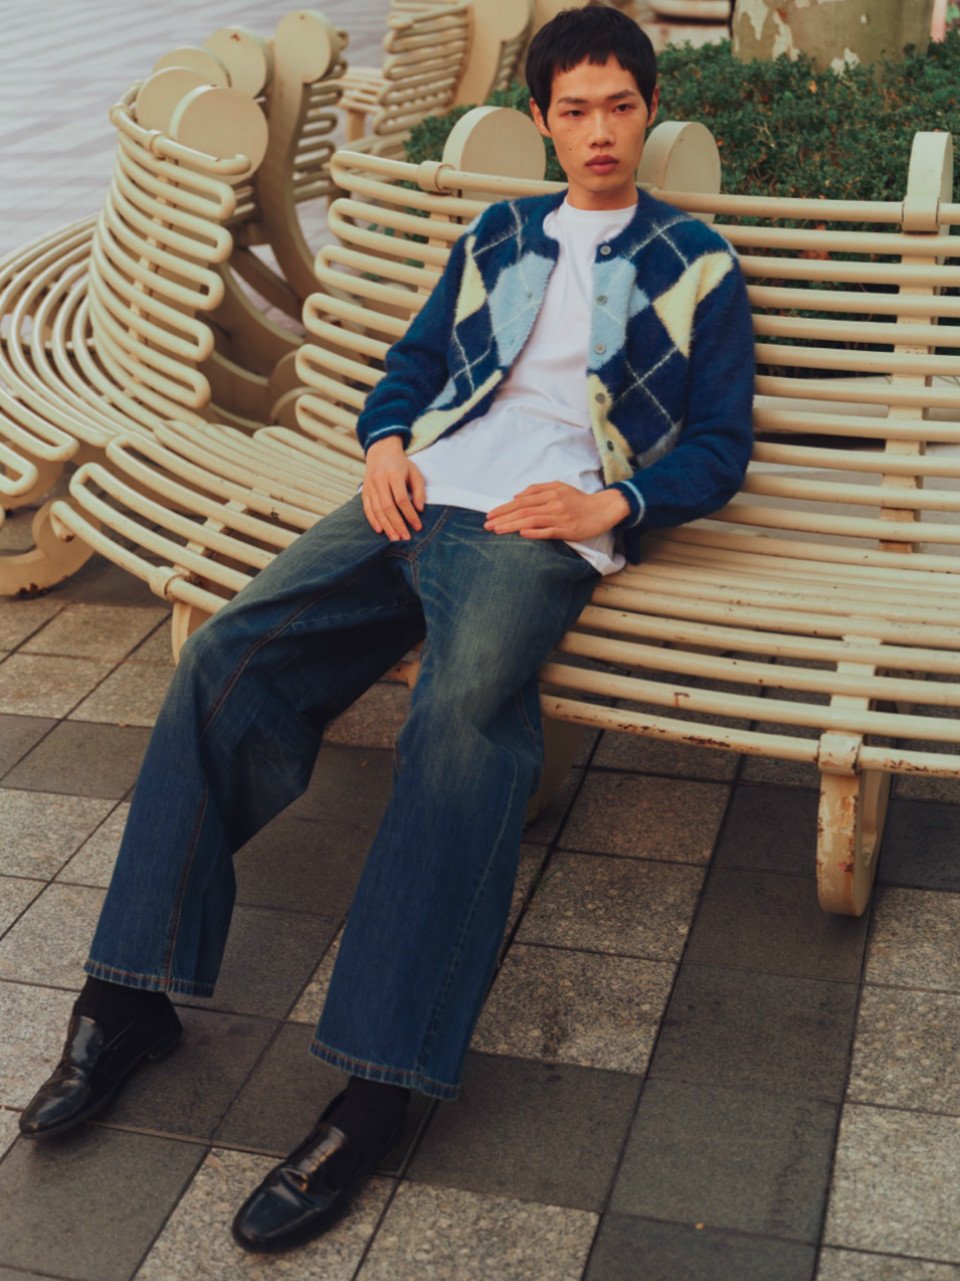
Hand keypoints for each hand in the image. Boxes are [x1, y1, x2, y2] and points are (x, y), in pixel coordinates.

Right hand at [362, 436, 424, 539]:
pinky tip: (380, 530)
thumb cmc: (401, 465)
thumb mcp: (415, 473)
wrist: (381, 452)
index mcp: (394, 474)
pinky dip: (373, 520)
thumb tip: (420, 509)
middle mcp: (379, 480)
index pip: (401, 499)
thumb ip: (419, 490)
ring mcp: (370, 486)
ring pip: (376, 510)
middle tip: (406, 538)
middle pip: (387, 507)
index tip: (418, 526)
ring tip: (395, 538)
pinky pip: (367, 508)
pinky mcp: (364, 491)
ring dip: (386, 526)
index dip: (410, 514)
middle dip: (397, 524)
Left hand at [484, 482, 629, 540]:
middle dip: (503, 518)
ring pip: (532, 520)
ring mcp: (561, 517)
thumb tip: (516, 496)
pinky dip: (535, 532)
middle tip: (487, 525)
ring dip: (513, 525)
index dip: (504, 508)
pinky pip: (549, 531)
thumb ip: (537, 489)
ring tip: (497, 530)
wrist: (604, 509)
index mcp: (550, 493)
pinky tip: (522, 533)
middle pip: (523, 510)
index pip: (521, 501)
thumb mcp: (559, 487)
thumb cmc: (579, 500)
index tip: (490, 515)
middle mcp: (553, 504)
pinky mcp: (569, 530)